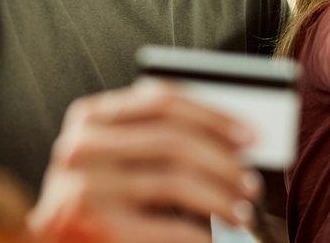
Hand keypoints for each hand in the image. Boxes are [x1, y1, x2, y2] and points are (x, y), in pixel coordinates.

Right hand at [28, 81, 261, 242]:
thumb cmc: (103, 203)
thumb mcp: (123, 161)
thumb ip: (160, 138)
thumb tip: (235, 137)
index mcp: (89, 117)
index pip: (162, 100)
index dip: (214, 115)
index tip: (251, 134)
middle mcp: (78, 146)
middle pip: (172, 140)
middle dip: (223, 161)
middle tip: (252, 182)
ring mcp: (80, 186)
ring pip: (174, 180)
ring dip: (220, 196)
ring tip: (242, 210)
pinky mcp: (90, 226)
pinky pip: (166, 227)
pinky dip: (200, 234)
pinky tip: (217, 238)